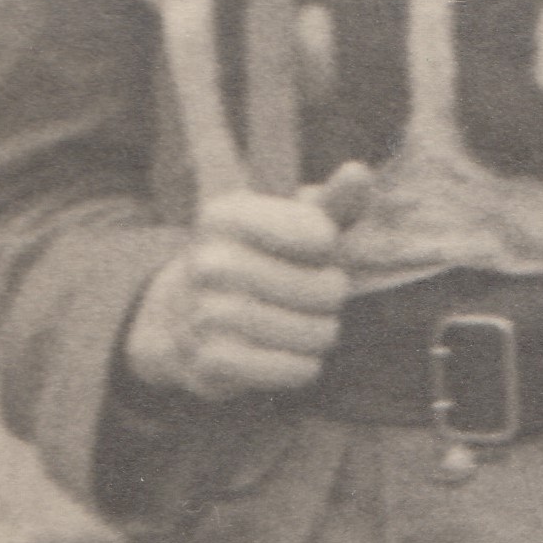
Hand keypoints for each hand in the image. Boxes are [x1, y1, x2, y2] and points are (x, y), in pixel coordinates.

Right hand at [120, 163, 375, 400]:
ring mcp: (206, 313)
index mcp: (227, 214)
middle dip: (331, 296)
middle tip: (310, 294)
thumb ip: (332, 202)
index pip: (320, 234)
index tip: (310, 247)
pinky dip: (304, 365)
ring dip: (321, 333)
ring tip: (301, 324)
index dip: (328, 248)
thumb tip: (358, 172)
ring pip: (315, 333)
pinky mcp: (213, 362)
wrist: (184, 317)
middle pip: (326, 290)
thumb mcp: (291, 222)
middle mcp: (210, 261)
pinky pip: (295, 370)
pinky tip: (288, 353)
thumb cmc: (259, 260)